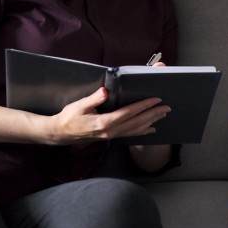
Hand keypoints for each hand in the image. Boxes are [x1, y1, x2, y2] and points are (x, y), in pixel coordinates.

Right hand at [48, 88, 169, 143]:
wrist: (61, 133)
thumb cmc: (69, 117)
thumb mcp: (80, 105)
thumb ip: (94, 98)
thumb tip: (105, 90)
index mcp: (104, 122)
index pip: (129, 113)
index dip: (143, 106)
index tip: (155, 100)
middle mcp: (111, 131)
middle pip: (137, 122)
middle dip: (153, 114)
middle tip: (167, 107)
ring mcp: (111, 136)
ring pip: (136, 129)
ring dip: (151, 121)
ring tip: (163, 115)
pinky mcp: (111, 137)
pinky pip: (130, 134)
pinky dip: (142, 131)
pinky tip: (151, 129)